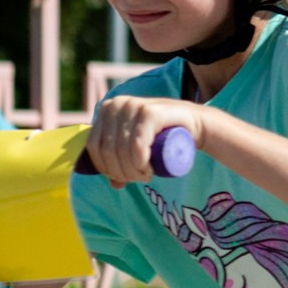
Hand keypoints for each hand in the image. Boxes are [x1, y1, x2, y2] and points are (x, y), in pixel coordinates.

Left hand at [86, 96, 202, 186]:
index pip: (94, 147)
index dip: (107, 169)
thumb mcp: (137, 149)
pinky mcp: (150, 112)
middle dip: (122, 172)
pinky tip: (148, 169)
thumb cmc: (163, 137)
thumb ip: (123, 164)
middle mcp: (117, 104)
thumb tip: (113, 184)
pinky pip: (136, 144)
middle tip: (140, 178)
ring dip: (133, 171)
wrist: (194, 123)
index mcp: (106, 109)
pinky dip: (139, 162)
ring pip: (121, 149)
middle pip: (108, 150)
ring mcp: (133, 105)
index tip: (125, 178)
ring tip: (146, 175)